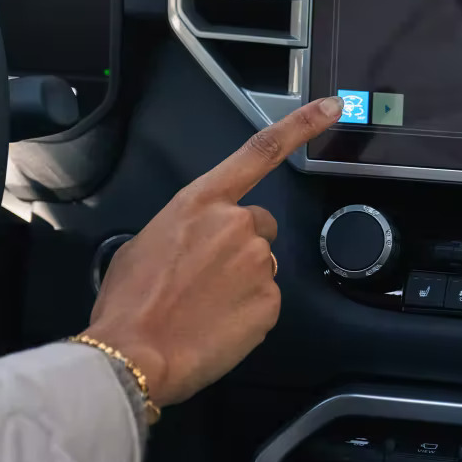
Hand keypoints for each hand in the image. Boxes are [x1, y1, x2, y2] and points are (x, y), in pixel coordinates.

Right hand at [83, 95, 342, 407]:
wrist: (133, 354)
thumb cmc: (128, 303)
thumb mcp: (144, 245)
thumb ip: (184, 230)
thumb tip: (195, 245)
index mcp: (201, 202)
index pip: (260, 151)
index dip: (302, 125)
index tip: (333, 107)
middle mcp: (236, 224)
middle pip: (259, 225)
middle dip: (241, 247)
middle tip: (206, 279)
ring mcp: (258, 263)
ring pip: (262, 267)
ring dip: (242, 282)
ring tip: (203, 307)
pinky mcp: (270, 302)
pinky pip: (265, 302)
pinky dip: (246, 314)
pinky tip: (216, 326)